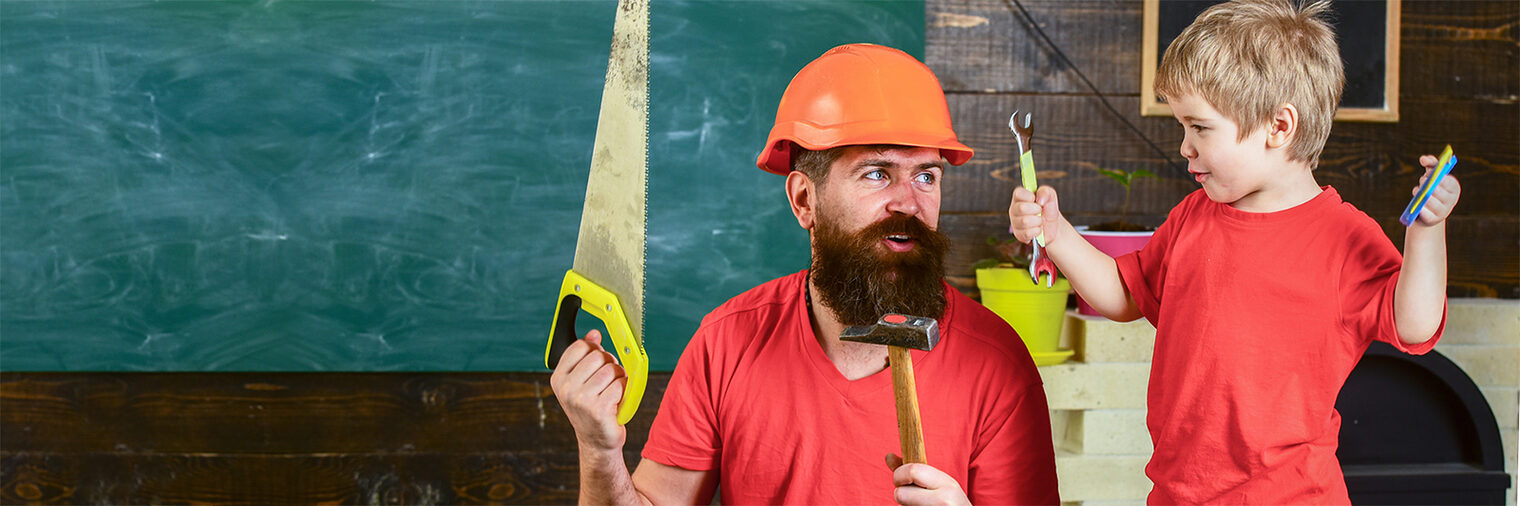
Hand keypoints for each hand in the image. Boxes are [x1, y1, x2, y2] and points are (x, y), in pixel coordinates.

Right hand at [549, 330, 627, 451]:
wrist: (596, 441)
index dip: (595, 351)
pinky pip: (620, 385)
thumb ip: (586, 356)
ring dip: (618, 378)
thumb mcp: (582, 381)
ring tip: (612, 391)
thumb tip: (594, 333)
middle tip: (608, 381)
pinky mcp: (598, 409)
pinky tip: (616, 401)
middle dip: (609, 364)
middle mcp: (566, 388)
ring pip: (611, 369)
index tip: (597, 364)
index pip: (581, 346)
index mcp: (558, 378)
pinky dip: (623, 390)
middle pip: (598, 356)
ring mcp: (581, 399)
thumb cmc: (591, 407)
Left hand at [885, 454, 970, 505]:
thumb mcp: (940, 485)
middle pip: (901, 493)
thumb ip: (914, 471)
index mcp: (947, 483)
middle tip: (909, 497)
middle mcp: (944, 499)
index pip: (912, 471)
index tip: (900, 480)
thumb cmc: (951, 504)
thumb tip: (888, 456)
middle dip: (899, 495)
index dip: (899, 475)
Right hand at [1007, 186, 1066, 244]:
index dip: (1029, 196)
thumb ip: (1045, 192)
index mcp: (1020, 197)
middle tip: (1041, 210)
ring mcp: (1015, 222)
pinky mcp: (1019, 234)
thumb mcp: (1051, 196)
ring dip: (1038, 221)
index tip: (1036, 199)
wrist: (1053, 226)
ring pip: (1024, 221)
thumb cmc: (1048, 209)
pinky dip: (1037, 231)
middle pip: (1021, 208)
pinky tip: (1038, 228)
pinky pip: (1027, 233)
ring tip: (1041, 220)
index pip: (1018, 193)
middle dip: (1036, 210)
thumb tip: (1040, 200)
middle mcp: (1014, 209)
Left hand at [1412, 154, 1460, 225]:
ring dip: (1422, 196)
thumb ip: (1430, 164)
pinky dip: (1422, 210)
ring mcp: (1444, 211)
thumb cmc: (1431, 188)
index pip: (1447, 182)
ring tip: (1417, 191)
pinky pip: (1427, 214)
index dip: (1438, 177)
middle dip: (1429, 185)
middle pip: (1439, 191)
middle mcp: (1451, 200)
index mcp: (1453, 187)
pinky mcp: (1434, 220)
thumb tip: (1423, 158)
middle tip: (1422, 180)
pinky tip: (1418, 206)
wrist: (1427, 210)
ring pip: (1432, 202)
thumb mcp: (1432, 175)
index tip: (1430, 173)